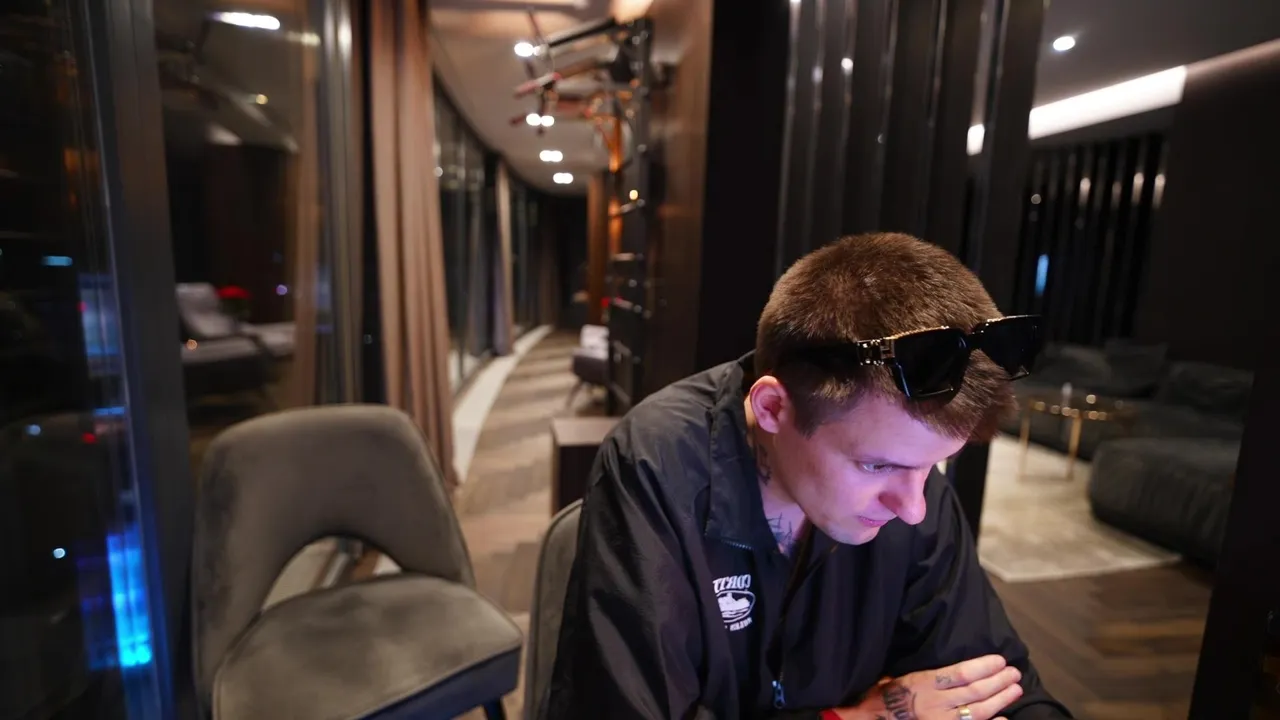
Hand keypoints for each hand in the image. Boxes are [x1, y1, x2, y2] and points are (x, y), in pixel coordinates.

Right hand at [833, 654, 1023, 719]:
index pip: (961, 673)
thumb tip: (940, 662)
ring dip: (1001, 700)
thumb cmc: (876, 699)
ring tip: (1015, 690)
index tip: (1000, 659)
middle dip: (999, 681)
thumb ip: (919, 673)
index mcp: (923, 684)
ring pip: (980, 711)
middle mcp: (936, 704)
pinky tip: (1004, 719)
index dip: (984, 666)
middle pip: (976, 691)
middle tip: (1014, 673)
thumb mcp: (893, 678)